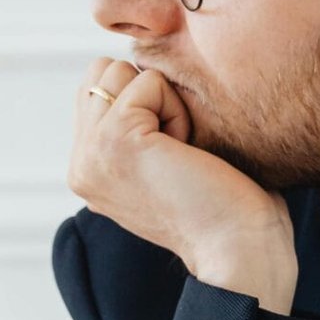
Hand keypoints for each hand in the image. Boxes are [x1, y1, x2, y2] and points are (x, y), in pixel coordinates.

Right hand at [71, 58, 298, 313]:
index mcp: (86, 170)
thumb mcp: (161, 161)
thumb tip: (135, 71)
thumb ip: (133, 125)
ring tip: (180, 150)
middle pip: (102, 72)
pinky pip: (148, 82)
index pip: (96, 89)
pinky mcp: (115, 139)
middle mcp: (80, 164)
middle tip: (177, 149)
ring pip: (119, 70)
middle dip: (148, 95)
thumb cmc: (224, 207)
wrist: (238, 248)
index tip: (171, 155)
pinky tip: (186, 152)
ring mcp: (91, 153)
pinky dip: (177, 109)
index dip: (144, 103)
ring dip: (163, 101)